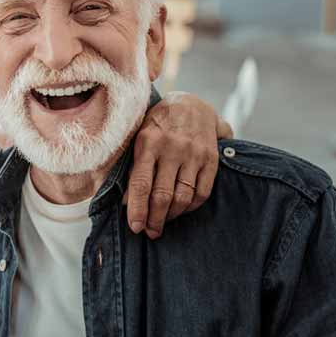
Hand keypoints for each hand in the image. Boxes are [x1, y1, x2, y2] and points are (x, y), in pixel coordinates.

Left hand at [125, 91, 230, 238]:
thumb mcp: (138, 136)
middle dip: (154, 219)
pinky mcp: (211, 160)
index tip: (135, 227)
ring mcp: (193, 154)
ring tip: (162, 224)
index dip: (137, 209)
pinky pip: (202, 193)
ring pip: (183, 197)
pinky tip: (180, 211)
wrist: (191, 104)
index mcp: (148, 142)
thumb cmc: (157, 124)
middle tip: (149, 232)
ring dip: (171, 216)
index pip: (140, 183)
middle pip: (162, 195)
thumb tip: (124, 200)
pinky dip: (190, 207)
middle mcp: (172, 148)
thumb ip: (133, 165)